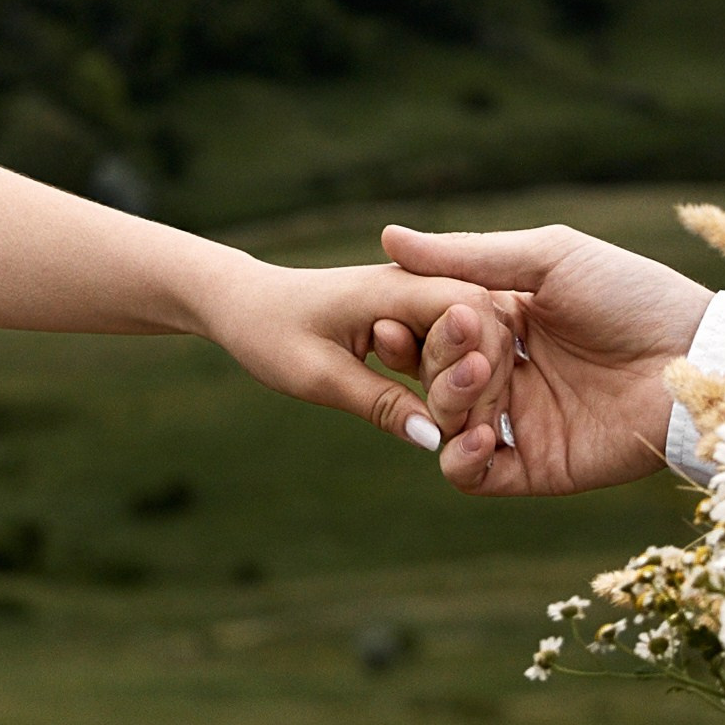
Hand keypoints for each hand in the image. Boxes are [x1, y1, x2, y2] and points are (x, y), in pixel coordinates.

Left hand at [199, 258, 500, 449]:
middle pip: (483, 321)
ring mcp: (413, 298)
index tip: (457, 408)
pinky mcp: (409, 315)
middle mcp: (412, 284)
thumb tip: (434, 440)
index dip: (479, 360)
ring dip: (469, 377)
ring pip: (472, 333)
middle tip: (463, 426)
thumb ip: (380, 405)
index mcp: (393, 288)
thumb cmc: (268, 332)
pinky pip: (449, 342)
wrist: (240, 303)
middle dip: (483, 374)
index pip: (471, 310)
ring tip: (454, 422)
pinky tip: (443, 409)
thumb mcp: (319, 377)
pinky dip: (452, 374)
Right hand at [377, 224, 713, 494]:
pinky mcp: (538, 467)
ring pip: (445, 424)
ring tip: (484, 378)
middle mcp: (506, 372)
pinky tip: (480, 434)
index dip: (408, 326)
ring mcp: (520, 422)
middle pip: (433, 376)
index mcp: (503, 320)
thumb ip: (469, 254)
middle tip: (467, 339)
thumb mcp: (550, 258)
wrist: (698, 357)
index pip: (432, 328)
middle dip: (436, 359)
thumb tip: (388, 238)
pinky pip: (474, 476)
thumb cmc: (634, 295)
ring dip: (448, 401)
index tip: (393, 317)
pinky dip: (461, 459)